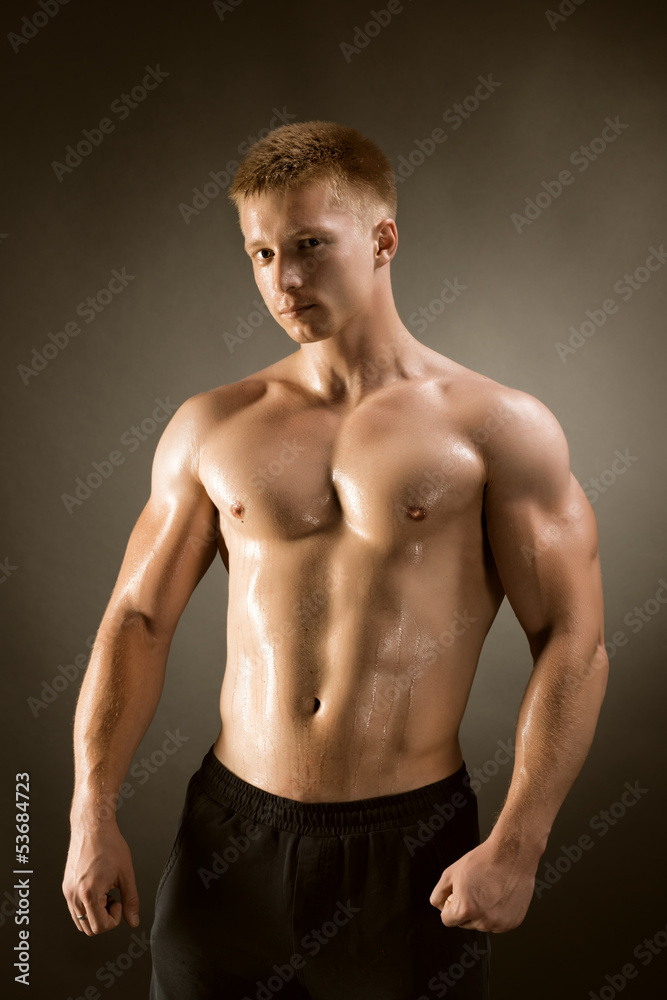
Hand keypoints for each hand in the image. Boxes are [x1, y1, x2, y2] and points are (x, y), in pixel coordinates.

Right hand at [62, 821, 139, 935]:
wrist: (93, 827)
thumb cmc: (109, 844)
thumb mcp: (126, 874)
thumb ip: (131, 900)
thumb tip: (133, 920)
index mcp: (89, 893)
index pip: (100, 927)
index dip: (114, 918)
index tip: (119, 901)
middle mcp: (74, 895)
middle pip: (88, 928)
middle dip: (104, 918)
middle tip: (113, 898)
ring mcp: (68, 891)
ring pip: (80, 921)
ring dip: (95, 913)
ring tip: (105, 893)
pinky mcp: (66, 886)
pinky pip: (75, 909)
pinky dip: (87, 906)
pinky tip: (98, 888)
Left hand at [429, 837, 536, 932]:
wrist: (511, 855)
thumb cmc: (484, 861)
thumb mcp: (451, 873)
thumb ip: (438, 893)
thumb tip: (438, 905)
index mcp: (465, 909)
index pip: (447, 920)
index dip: (449, 905)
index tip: (457, 895)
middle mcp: (483, 921)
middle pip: (464, 923)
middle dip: (465, 909)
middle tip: (474, 889)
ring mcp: (499, 923)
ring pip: (481, 924)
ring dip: (481, 913)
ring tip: (487, 891)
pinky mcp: (512, 922)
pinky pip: (497, 924)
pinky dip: (496, 914)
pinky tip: (499, 896)